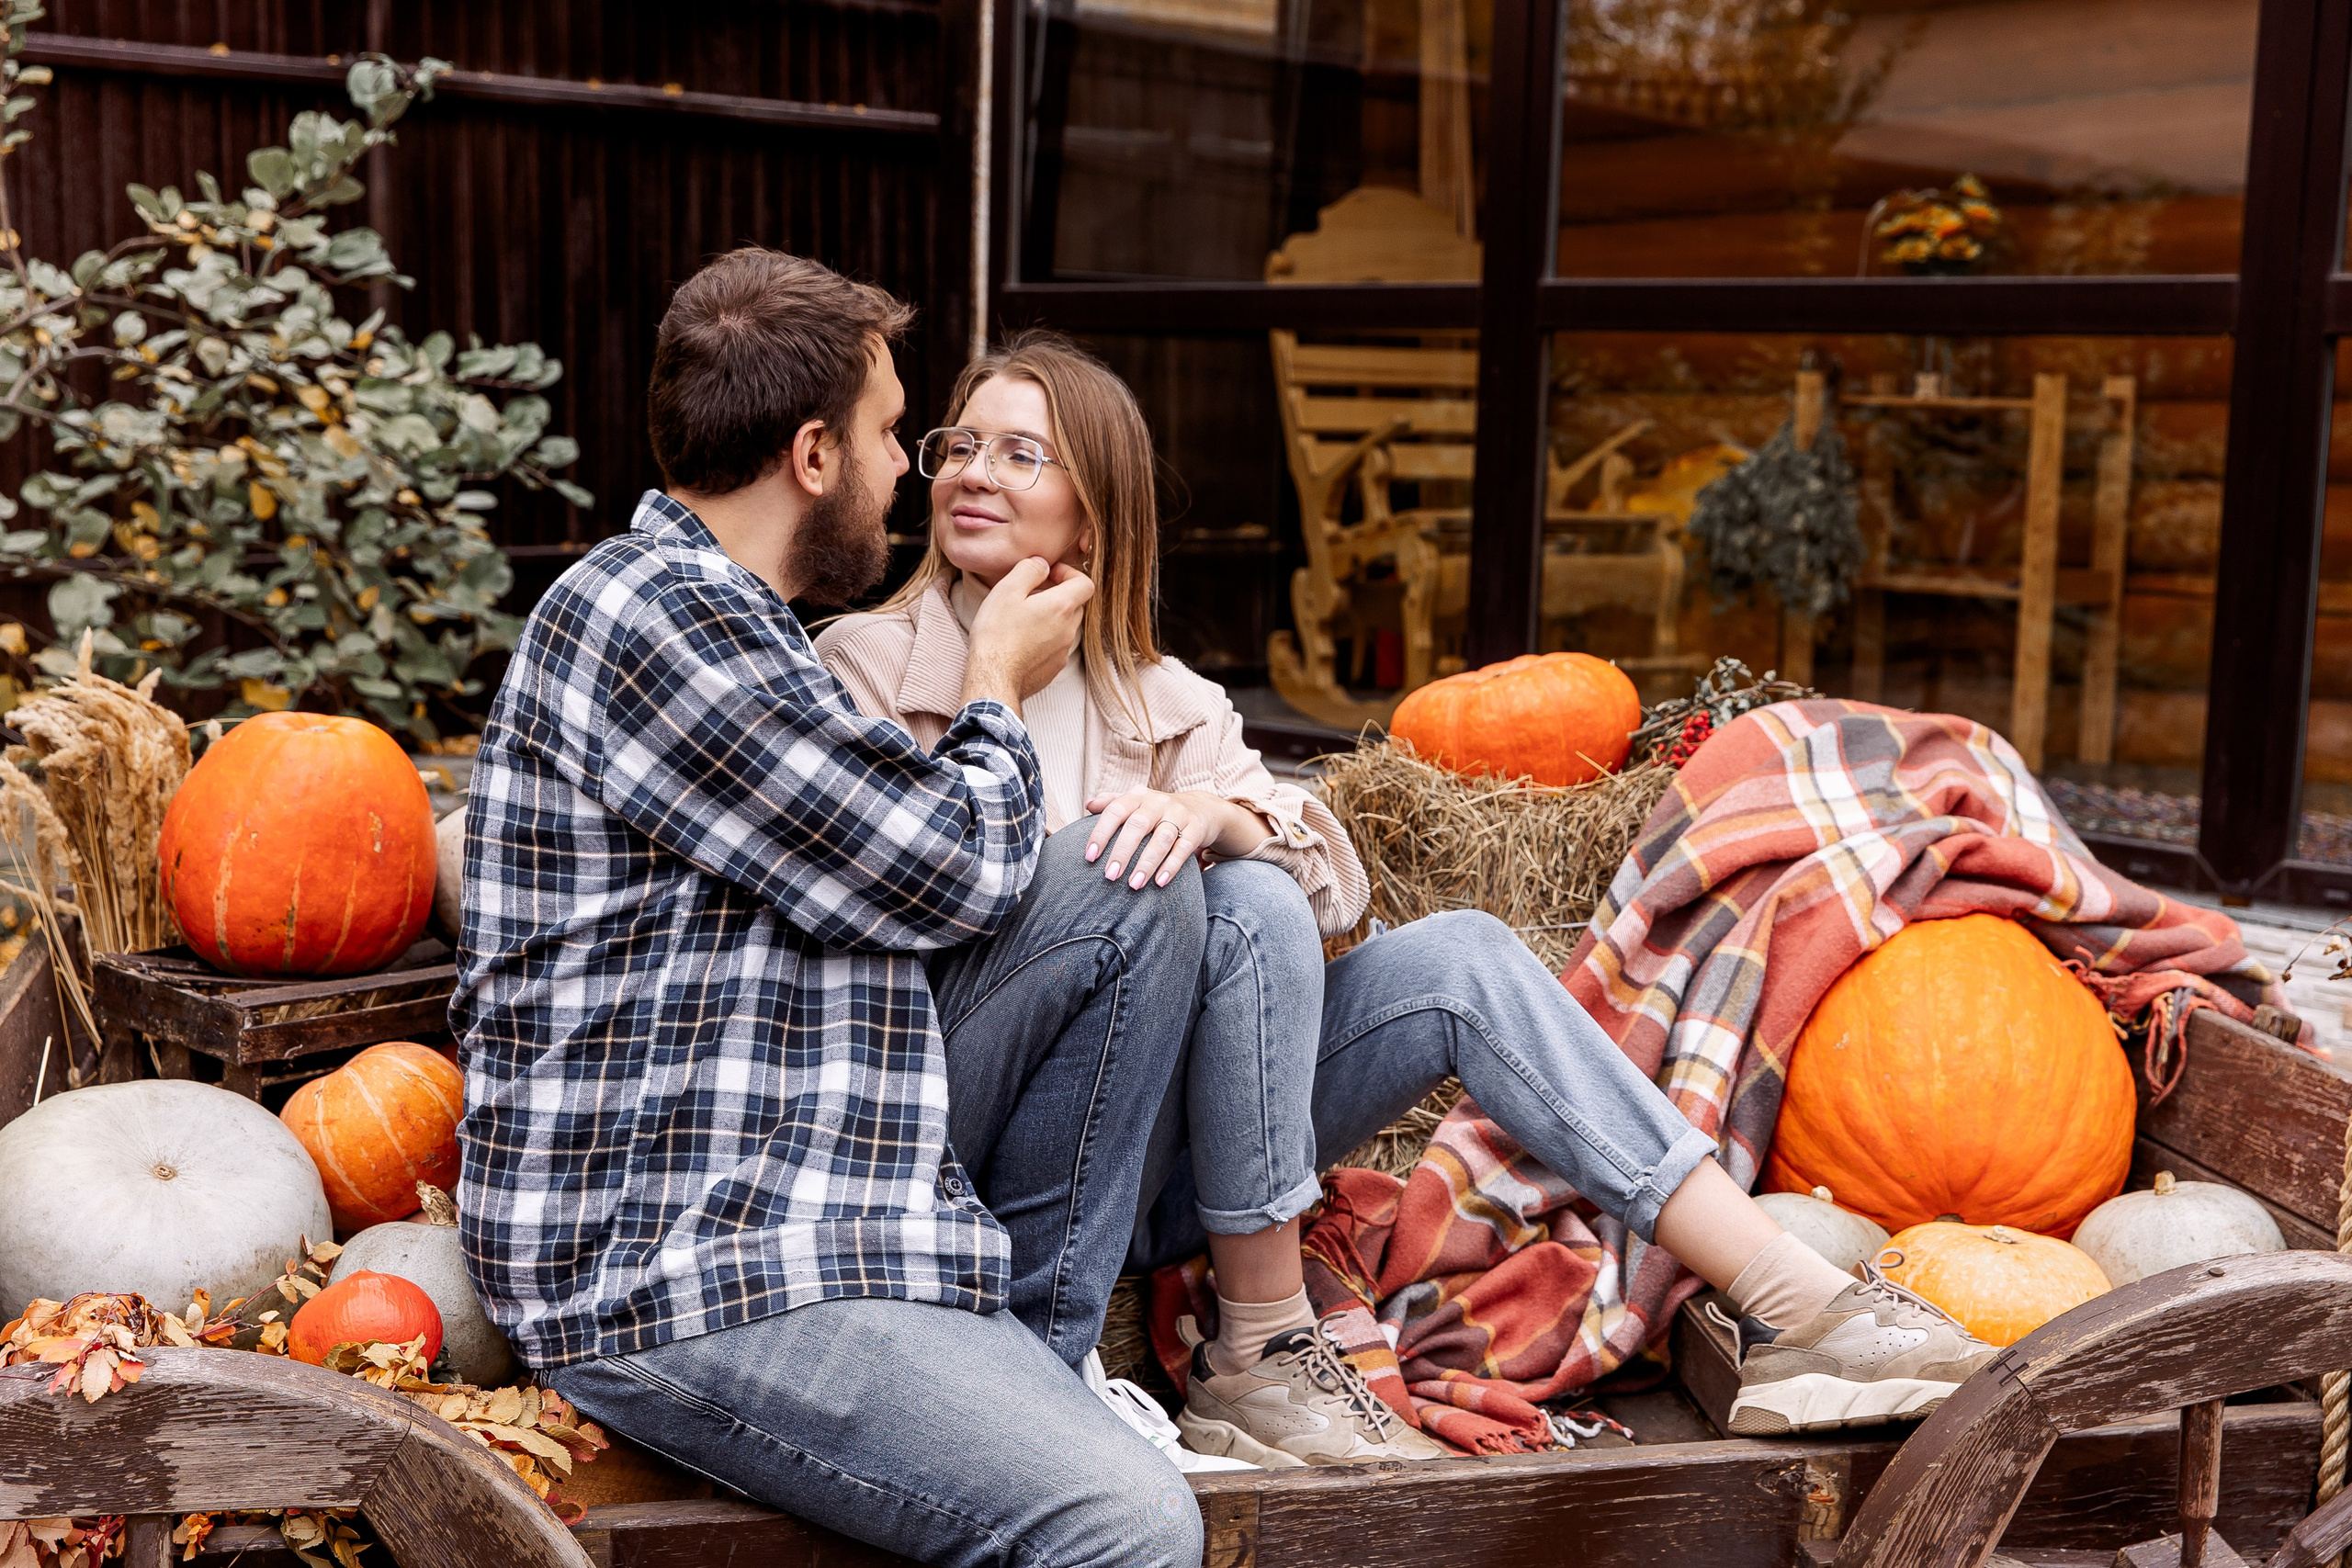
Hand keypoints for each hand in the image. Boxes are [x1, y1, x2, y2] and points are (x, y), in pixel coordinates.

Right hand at [962, 558, 1093, 712]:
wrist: (994, 678)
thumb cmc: (997, 634)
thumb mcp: (1007, 590)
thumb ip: (1029, 570)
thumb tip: (1042, 564)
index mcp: (1062, 607)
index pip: (1085, 583)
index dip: (1069, 573)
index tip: (1049, 574)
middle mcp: (1069, 629)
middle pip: (1075, 605)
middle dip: (1058, 595)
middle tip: (1032, 594)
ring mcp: (1063, 651)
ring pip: (1065, 626)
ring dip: (1051, 617)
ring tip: (1023, 618)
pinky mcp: (1054, 668)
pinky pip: (1056, 646)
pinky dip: (1045, 638)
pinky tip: (1022, 641)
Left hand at [1083, 788, 1265, 889]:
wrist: (1201, 808)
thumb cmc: (1158, 810)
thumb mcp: (1136, 802)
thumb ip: (1111, 802)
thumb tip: (1088, 805)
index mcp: (1138, 796)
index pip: (1115, 811)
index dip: (1101, 833)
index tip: (1090, 857)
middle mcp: (1158, 802)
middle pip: (1137, 825)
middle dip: (1122, 851)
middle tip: (1110, 876)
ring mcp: (1179, 814)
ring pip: (1162, 839)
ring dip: (1147, 863)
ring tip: (1134, 885)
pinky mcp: (1196, 829)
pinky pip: (1183, 848)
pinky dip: (1171, 866)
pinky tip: (1159, 882)